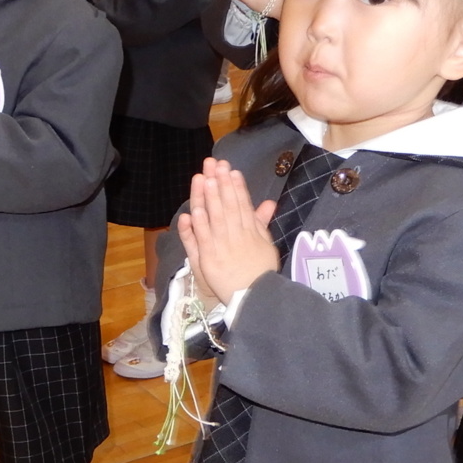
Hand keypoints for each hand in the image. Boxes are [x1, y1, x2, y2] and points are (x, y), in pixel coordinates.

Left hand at [175, 157, 278, 308]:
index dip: (236, 187)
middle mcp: (237, 237)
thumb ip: (261, 223)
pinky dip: (197, 225)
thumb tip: (269, 202)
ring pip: (214, 219)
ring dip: (209, 198)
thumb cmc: (259, 272)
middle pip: (227, 206)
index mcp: (251, 232)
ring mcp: (222, 248)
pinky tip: (193, 211)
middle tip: (215, 165)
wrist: (255, 298)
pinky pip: (202, 240)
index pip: (243, 205)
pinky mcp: (209, 260)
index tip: (231, 171)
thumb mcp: (266, 245)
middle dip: (221, 184)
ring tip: (205, 179)